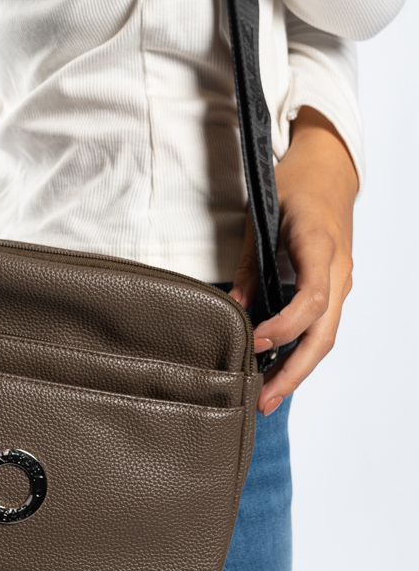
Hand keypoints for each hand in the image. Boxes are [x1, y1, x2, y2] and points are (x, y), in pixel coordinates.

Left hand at [230, 107, 357, 415]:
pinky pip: (321, 325)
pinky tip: (277, 368)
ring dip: (298, 368)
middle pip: (324, 334)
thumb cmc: (294, 185)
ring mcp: (340, 281)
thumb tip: (230, 309)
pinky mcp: (334, 287)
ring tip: (266, 396)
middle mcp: (338, 270)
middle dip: (294, 372)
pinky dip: (301, 350)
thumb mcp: (262, 216)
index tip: (255, 342)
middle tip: (263, 400)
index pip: (312, 300)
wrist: (330, 169)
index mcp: (320, 247)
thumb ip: (248, 264)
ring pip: (325, 335)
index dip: (285, 327)